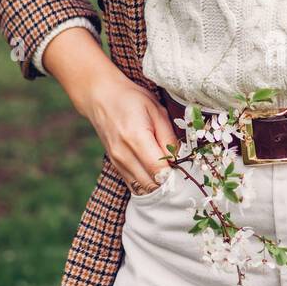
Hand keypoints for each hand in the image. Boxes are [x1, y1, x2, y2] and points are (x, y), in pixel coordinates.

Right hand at [42, 27, 177, 193]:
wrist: (101, 97)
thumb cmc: (132, 100)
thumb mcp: (157, 110)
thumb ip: (168, 137)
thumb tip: (179, 159)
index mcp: (136, 138)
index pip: (159, 170)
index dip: (175, 174)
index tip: (185, 168)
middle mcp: (123, 154)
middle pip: (151, 184)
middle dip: (169, 182)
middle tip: (181, 172)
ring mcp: (117, 162)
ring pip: (143, 188)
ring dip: (158, 185)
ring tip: (170, 173)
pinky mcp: (115, 165)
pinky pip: (134, 184)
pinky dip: (147, 183)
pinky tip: (156, 174)